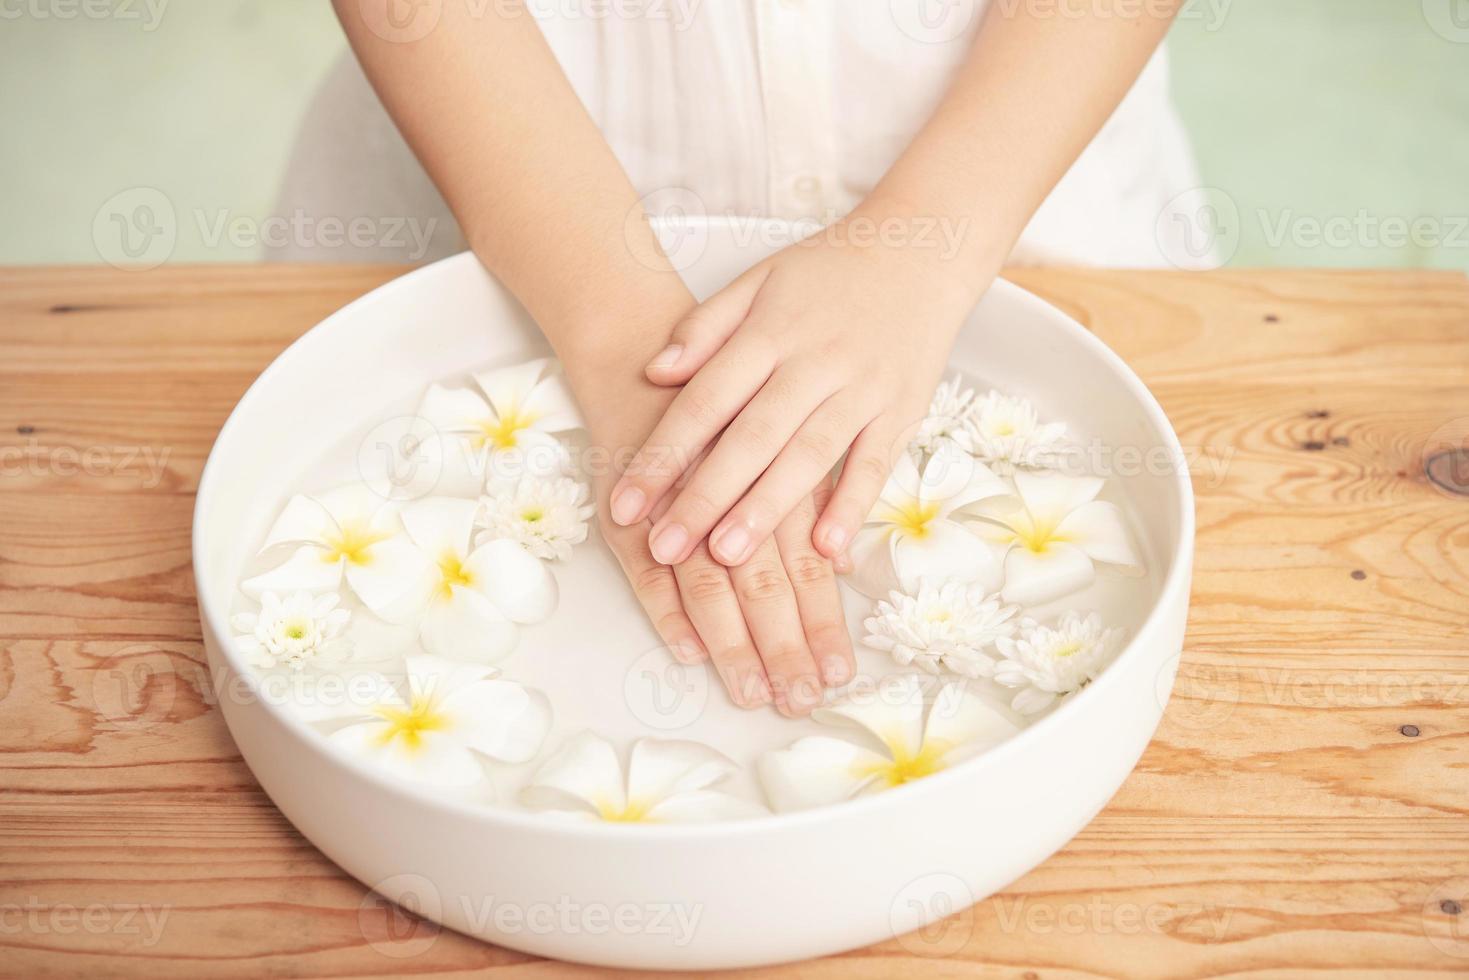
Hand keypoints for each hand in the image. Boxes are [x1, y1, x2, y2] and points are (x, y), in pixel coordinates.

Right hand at [562, 347, 854, 715]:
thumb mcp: (782, 425)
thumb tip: (840, 560)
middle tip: (800, 700)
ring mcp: (675, 502)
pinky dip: (666, 610)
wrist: (641, 346)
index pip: (808, 563)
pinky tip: (689, 652)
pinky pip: (644, 566)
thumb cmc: (727, 393)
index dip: (823, 621)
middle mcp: (731, 494)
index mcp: (777, 473)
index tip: (838, 675)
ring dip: (732, 642)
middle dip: (784, 646)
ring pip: (711, 581)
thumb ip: (814, 485)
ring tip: (752, 692)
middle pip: (764, 581)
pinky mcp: (629, 507)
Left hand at [607, 224, 986, 567]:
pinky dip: (852, 506)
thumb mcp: (759, 281)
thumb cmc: (829, 273)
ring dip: (767, 509)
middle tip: (666, 547)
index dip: (662, 454)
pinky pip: (875, 465)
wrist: (921, 251)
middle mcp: (814, 363)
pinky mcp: (902, 411)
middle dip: (703, 496)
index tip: (624, 504)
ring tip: (727, 556)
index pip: (704, 401)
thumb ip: (705, 328)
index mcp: (770, 332)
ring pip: (808, 456)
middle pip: (750, 438)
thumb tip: (654, 372)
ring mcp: (862, 389)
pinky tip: (825, 548)